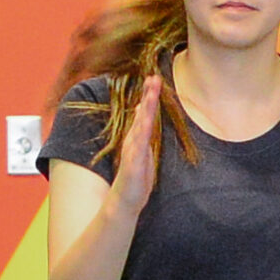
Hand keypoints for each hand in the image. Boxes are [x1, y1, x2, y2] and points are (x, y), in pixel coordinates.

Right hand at [112, 73, 161, 216]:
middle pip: (142, 115)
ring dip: (145, 110)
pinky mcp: (133, 164)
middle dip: (148, 96)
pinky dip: (141, 134)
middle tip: (153, 78)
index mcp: (138, 139)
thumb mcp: (141, 152)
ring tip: (150, 95)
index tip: (154, 79)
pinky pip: (138, 147)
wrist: (124, 201)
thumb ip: (141, 133)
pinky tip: (144, 122)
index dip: (149, 97)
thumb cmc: (135, 179)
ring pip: (140, 127)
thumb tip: (141, 114)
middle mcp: (134, 142)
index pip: (144, 114)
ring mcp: (133, 152)